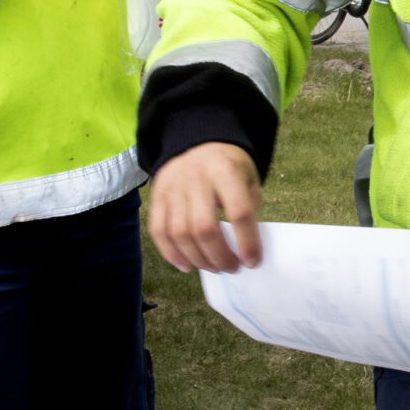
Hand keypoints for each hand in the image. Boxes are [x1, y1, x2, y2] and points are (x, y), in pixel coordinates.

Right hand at [148, 142, 262, 272]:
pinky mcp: (157, 195)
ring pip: (180, 234)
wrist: (197, 142)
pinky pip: (158, 231)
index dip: (247, 242)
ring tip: (213, 267)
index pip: (238, 212)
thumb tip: (246, 251)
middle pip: (204, 228)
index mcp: (226, 171)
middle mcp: (196, 178)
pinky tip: (186, 265)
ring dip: (198, 259)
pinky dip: (171, 254)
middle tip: (231, 268)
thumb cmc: (228, 167)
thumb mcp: (249, 179)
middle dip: (219, 256)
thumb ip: (249, 209)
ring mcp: (173, 187)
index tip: (252, 261)